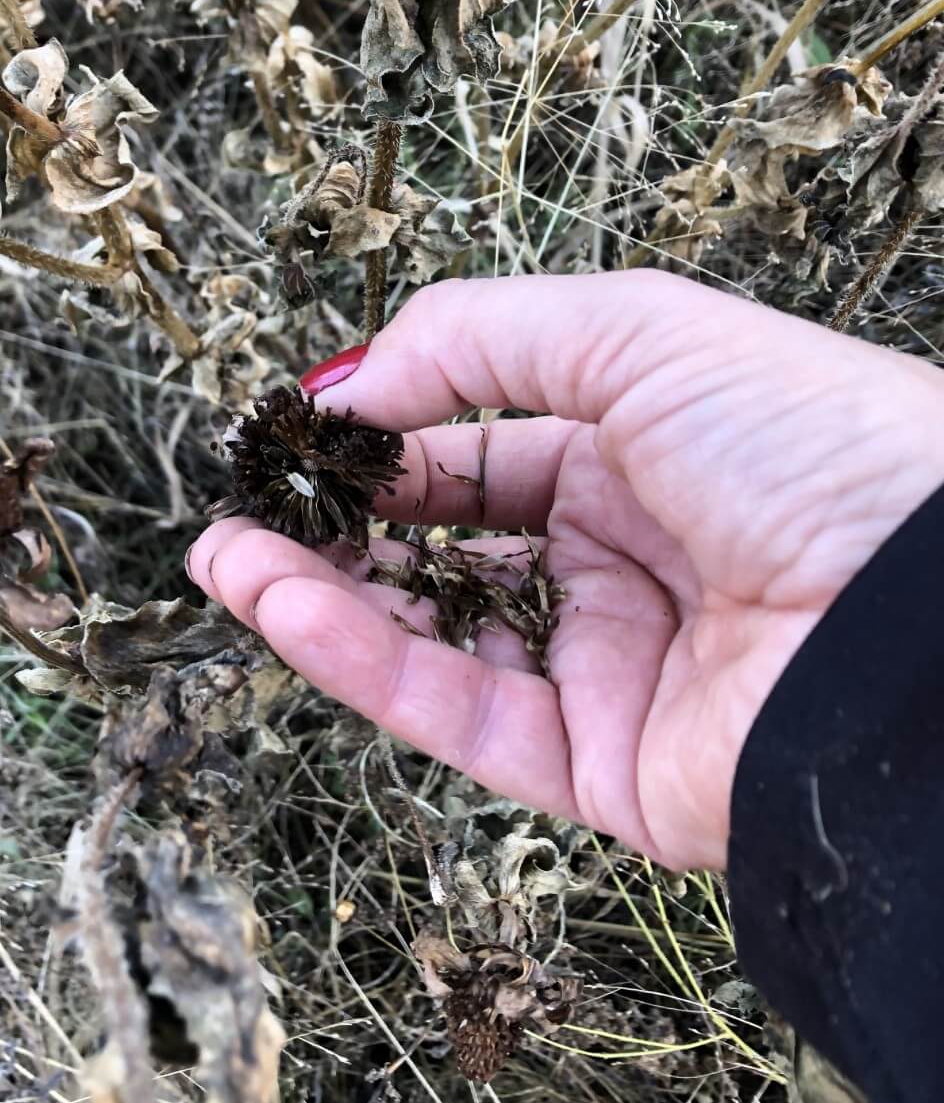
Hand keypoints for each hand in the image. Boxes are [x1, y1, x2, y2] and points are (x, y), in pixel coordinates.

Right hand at [188, 271, 943, 868]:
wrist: (924, 611)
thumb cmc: (813, 442)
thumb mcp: (639, 331)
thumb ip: (477, 337)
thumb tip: (345, 379)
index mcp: (648, 453)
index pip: (486, 450)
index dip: (392, 436)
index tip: (304, 427)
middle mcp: (627, 562)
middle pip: (450, 547)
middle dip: (342, 523)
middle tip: (248, 499)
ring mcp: (615, 669)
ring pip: (438, 638)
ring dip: (323, 597)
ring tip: (228, 554)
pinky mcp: (606, 772)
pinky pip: (462, 716)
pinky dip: (365, 664)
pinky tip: (286, 606)